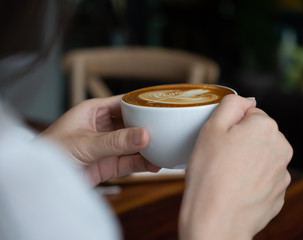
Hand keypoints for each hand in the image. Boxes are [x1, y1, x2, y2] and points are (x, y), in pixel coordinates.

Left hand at [41, 95, 159, 184]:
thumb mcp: (85, 143)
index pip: (124, 102)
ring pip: (133, 143)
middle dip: (148, 127)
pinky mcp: (109, 164)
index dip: (142, 104)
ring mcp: (108, 146)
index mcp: (94, 110)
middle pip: (132, 123)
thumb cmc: (51, 152)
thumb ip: (115, 141)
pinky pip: (130, 162)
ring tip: (166, 148)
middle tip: (167, 130)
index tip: (161, 107)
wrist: (42, 181)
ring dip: (148, 147)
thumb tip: (143, 135)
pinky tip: (155, 163)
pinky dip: (143, 163)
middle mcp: (103, 126)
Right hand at [179, 95, 292, 239]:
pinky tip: (236, 189)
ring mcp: (283, 173)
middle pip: (258, 134)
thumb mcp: (211, 128)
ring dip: (247, 161)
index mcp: (266, 127)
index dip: (230, 126)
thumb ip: (231, 104)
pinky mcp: (279, 194)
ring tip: (227, 175)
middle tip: (220, 157)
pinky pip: (264, 177)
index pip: (249, 114)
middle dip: (241, 141)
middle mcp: (282, 148)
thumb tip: (247, 99)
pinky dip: (252, 180)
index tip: (219, 141)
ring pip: (261, 156)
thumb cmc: (210, 176)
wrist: (216, 221)